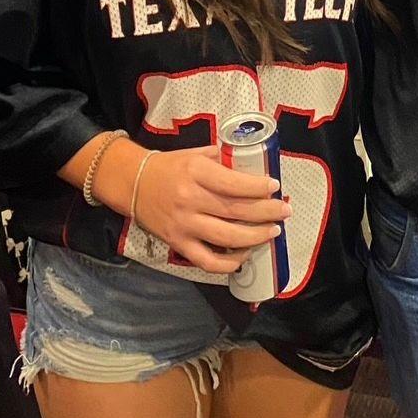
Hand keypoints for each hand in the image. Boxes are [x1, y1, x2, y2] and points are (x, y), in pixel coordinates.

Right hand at [133, 144, 290, 275]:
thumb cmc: (169, 166)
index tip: (275, 187)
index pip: (232, 183)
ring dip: (255, 237)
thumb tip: (250, 169)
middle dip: (266, 212)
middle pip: (235, 211)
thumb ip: (221, 161)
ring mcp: (184, 224)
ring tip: (273, 232)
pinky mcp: (178, 244)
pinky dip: (228, 263)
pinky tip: (244, 256)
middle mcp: (190, 199)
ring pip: (226, 237)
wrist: (132, 183)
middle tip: (285, 211)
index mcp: (196, 172)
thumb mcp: (195, 154)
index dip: (257, 188)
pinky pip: (207, 260)